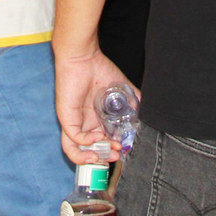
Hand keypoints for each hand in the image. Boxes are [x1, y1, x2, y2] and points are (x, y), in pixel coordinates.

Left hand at [54, 42, 127, 163]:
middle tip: (118, 154)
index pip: (100, 144)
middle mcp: (83, 124)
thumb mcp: (122, 90)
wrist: (83, 57)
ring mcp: (73, 122)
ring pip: (76, 151)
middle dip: (104, 157)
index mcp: (95, 120)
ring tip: (106, 155)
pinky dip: (86, 143)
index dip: (110, 151)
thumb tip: (149, 113)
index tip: (124, 151)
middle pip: (89, 151)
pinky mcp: (66, 118)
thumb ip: (134, 102)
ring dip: (90, 157)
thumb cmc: (99, 70)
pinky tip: (98, 136)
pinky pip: (73, 139)